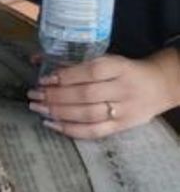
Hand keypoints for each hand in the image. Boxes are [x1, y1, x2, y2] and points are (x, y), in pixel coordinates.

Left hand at [27, 49, 179, 137]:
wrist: (159, 86)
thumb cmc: (125, 71)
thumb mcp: (108, 60)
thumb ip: (76, 62)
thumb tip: (36, 59)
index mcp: (120, 68)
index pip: (91, 72)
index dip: (66, 76)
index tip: (44, 79)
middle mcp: (123, 89)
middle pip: (86, 95)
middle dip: (55, 96)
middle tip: (34, 95)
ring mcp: (123, 111)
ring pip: (87, 114)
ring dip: (58, 112)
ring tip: (37, 108)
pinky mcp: (121, 127)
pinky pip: (93, 132)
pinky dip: (70, 130)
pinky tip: (51, 124)